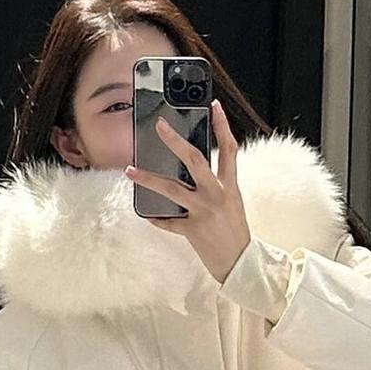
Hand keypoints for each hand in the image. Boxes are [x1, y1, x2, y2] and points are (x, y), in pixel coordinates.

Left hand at [125, 98, 251, 284]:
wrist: (240, 263)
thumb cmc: (235, 232)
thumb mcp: (232, 202)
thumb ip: (218, 184)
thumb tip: (196, 170)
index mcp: (230, 185)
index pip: (229, 148)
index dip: (223, 126)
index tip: (214, 106)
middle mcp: (217, 194)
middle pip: (195, 159)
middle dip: (175, 141)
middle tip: (160, 126)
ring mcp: (203, 211)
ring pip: (172, 189)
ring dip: (148, 179)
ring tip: (130, 171)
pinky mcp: (193, 230)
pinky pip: (169, 222)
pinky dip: (158, 219)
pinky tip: (148, 216)